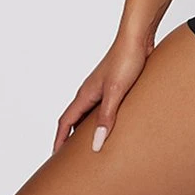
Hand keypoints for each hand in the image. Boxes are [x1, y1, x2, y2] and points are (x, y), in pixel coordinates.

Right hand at [52, 30, 150, 154]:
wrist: (138, 37)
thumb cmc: (126, 59)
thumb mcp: (116, 91)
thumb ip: (106, 117)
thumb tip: (96, 144)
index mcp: (86, 94)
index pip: (66, 121)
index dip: (60, 140)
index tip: (55, 158)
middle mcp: (91, 91)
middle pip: (76, 119)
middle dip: (72, 138)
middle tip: (72, 158)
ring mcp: (103, 87)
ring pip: (90, 112)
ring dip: (89, 128)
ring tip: (94, 145)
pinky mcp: (116, 84)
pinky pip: (105, 106)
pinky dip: (104, 118)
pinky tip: (115, 124)